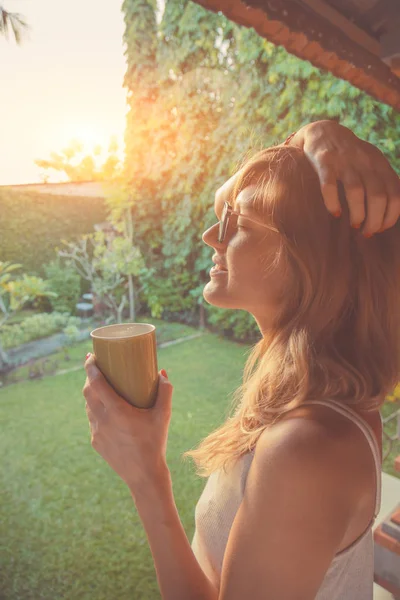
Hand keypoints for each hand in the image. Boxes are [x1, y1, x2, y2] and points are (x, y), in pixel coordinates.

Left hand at [83, 353, 172, 491]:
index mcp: (117, 411)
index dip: (91, 367)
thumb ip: (165, 392)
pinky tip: (104, 406)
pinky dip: (96, 409)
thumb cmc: (155, 443)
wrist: (144, 475)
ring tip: (99, 383)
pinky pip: (92, 419)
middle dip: (89, 376)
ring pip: (88, 406)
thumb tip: (162, 373)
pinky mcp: (96, 441)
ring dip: (91, 393)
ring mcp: (97, 432)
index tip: (90, 356)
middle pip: (88, 392)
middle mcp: (103, 420)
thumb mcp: (163, 416)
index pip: (96, 383)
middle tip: (95, 365)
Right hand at [290, 120, 399, 234]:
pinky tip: (335, 213)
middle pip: (378, 196)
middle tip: (366, 232)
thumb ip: (383, 183)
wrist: (323, 132)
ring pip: (356, 192)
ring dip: (357, 214)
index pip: (395, 194)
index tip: (381, 228)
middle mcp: (365, 162)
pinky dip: (333, 203)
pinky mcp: (324, 162)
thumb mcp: (372, 164)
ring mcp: (344, 161)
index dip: (391, 216)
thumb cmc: (350, 158)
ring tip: (354, 225)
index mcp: (380, 164)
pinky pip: (329, 186)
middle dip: (374, 220)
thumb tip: (389, 216)